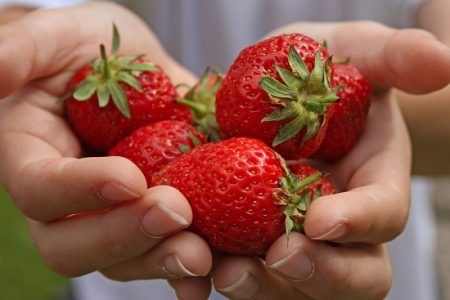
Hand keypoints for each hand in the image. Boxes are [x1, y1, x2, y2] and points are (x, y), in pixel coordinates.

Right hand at [0, 2, 213, 297]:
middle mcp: (71, 199)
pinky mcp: (159, 212)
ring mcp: (117, 213)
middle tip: (177, 214)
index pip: (41, 190)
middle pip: (78, 245)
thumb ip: (22, 50)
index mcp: (34, 157)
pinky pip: (171, 248)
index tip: (129, 178)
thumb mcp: (55, 35)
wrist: (131, 66)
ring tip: (207, 256)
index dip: (80, 191)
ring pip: (129, 259)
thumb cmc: (84, 48)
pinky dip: (199, 264)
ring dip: (166, 261)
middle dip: (127, 237)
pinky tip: (226, 263)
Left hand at [206, 21, 449, 299]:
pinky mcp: (249, 240)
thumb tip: (441, 60)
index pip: (383, 214)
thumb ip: (393, 57)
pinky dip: (212, 279)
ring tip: (220, 271)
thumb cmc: (323, 71)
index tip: (321, 220)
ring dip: (260, 288)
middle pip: (350, 276)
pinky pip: (240, 273)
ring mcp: (296, 239)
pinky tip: (187, 270)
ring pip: (292, 289)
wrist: (278, 92)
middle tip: (277, 259)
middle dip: (318, 276)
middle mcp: (340, 224)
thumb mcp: (355, 52)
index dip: (358, 222)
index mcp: (373, 181)